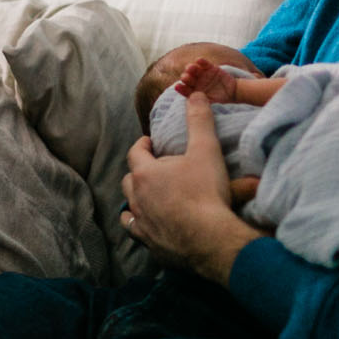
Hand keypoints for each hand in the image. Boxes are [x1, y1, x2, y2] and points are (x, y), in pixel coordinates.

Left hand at [122, 92, 262, 282]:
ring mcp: (141, 223)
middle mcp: (136, 198)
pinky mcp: (149, 244)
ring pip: (129, 207)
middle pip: (129, 180)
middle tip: (155, 169)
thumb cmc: (206, 192)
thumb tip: (196, 94)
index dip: (143, 145)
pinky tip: (151, 226)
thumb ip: (199, 121)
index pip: (135, 153)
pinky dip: (142, 225)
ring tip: (150, 197)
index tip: (151, 142)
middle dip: (139, 172)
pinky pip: (137, 231)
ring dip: (137, 199)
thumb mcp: (206, 151)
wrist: (210, 239)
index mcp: (145, 174)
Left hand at [175, 56, 238, 103]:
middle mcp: (195, 82)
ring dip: (192, 68)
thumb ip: (202, 102)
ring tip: (191, 67)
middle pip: (188, 78)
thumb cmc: (220, 100)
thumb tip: (193, 100)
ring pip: (194, 70)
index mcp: (193, 91)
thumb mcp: (211, 103)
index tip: (177, 86)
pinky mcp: (210, 67)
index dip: (181, 88)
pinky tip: (199, 60)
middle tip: (184, 77)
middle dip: (186, 77)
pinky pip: (205, 64)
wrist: (233, 92)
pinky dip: (202, 62)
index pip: (185, 90)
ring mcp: (202, 74)